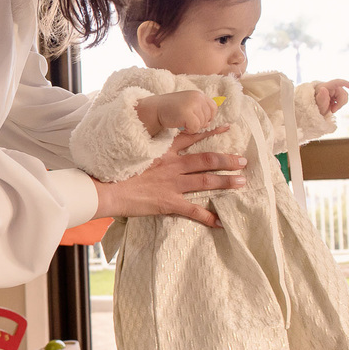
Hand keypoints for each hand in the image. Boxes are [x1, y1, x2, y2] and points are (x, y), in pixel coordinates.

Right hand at [92, 129, 246, 227]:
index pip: (191, 137)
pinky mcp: (168, 203)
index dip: (210, 132)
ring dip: (226, 181)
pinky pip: (193, 211)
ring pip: (206, 181)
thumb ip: (148, 148)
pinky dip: (208, 217)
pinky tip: (221, 222)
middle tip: (243, 160)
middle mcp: (172, 165)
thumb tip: (153, 144)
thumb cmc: (113, 170)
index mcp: (163, 151)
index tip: (226, 127)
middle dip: (226, 160)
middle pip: (206, 159)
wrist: (105, 189)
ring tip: (241, 182)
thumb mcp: (133, 152)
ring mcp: (172, 184)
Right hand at [135, 91, 217, 134]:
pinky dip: (188, 131)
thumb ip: (199, 110)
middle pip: (208, 118)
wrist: (153, 109)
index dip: (206, 117)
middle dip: (198, 123)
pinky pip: (195, 128)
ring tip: (181, 122)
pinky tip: (180, 126)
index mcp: (199, 95)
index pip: (213, 108)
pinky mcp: (187, 114)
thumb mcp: (187, 105)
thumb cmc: (169, 109)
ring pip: (202, 124)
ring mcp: (193, 105)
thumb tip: (210, 124)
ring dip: (192, 127)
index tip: (194, 119)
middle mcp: (198, 98)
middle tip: (184, 120)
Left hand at [315, 79, 348, 115]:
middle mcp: (330, 87)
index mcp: (325, 86)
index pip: (336, 82)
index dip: (345, 83)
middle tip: (333, 110)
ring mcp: (334, 90)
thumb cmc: (314, 106)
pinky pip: (343, 98)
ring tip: (332, 109)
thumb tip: (323, 88)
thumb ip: (321, 98)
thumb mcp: (317, 104)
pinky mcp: (336, 94)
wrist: (313, 109)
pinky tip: (333, 107)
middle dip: (340, 103)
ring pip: (344, 96)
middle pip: (343, 93)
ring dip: (340, 104)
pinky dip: (339, 104)